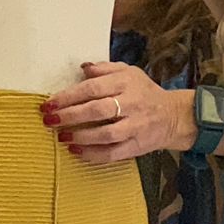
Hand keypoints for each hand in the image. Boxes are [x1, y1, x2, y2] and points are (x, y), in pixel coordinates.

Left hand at [42, 62, 197, 164]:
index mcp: (126, 83)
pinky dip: (93, 155)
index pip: (93, 88)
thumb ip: (105, 69)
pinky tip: (77, 152)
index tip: (50, 102)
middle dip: (70, 116)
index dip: (69, 96)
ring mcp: (135, 127)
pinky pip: (113, 153)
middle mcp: (131, 104)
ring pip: (105, 134)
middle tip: (50, 120)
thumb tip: (83, 68)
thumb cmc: (144, 92)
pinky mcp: (137, 146)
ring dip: (81, 137)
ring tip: (62, 137)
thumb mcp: (129, 72)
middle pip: (97, 110)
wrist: (174, 116)